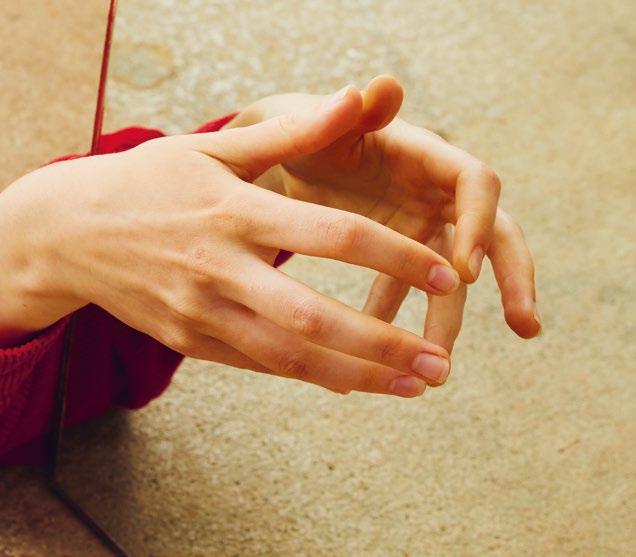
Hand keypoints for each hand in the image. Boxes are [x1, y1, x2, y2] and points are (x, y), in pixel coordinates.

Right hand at [0, 87, 465, 396]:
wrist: (68, 232)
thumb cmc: (149, 182)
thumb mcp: (214, 148)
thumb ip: (294, 132)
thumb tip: (362, 96)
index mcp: (235, 209)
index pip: (332, 236)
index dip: (394, 257)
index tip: (447, 274)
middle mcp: (219, 267)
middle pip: (312, 317)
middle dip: (383, 345)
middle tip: (441, 365)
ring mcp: (200, 311)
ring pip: (287, 357)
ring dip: (356, 375)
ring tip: (414, 386)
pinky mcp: (188, 340)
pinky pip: (257, 365)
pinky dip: (309, 376)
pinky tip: (353, 383)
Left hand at [229, 76, 539, 351]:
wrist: (284, 153)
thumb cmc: (304, 130)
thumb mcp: (322, 121)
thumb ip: (355, 112)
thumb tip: (384, 85)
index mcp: (425, 154)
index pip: (475, 183)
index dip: (478, 224)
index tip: (465, 272)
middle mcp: (433, 191)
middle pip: (491, 232)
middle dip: (510, 277)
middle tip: (524, 325)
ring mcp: (419, 224)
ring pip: (448, 274)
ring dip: (446, 320)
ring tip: (439, 372)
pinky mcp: (397, 249)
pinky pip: (404, 289)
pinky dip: (394, 321)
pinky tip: (384, 360)